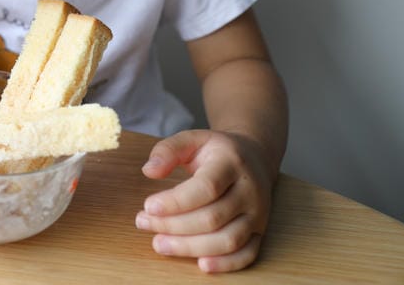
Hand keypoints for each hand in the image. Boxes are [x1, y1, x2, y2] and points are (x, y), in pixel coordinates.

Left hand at [136, 129, 275, 272]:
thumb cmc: (216, 151)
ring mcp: (257, 214)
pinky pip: (247, 254)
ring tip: (159, 243)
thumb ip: (168, 150)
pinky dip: (226, 264)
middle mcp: (249, 190)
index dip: (176, 201)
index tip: (148, 206)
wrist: (255, 158)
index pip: (206, 187)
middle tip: (143, 222)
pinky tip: (201, 265)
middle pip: (213, 217)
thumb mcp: (192, 139)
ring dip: (191, 247)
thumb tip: (149, 171)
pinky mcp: (260, 232)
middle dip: (173, 225)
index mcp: (232, 163)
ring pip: (228, 240)